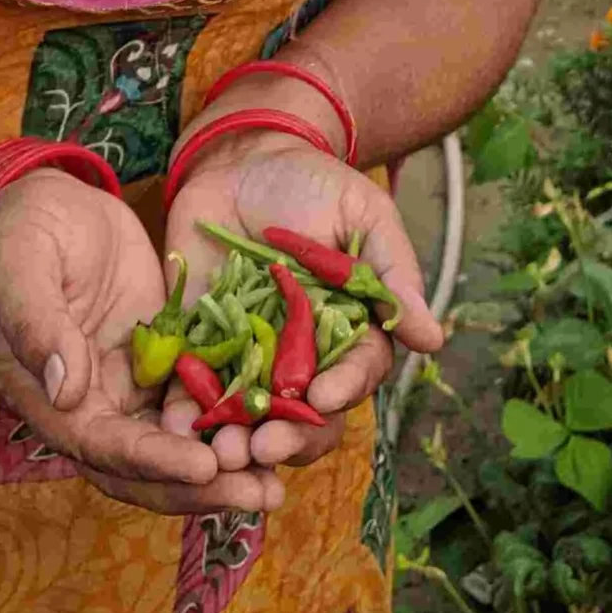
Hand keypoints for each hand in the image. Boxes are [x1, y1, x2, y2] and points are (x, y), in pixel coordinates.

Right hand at [0, 169, 282, 514]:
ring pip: (179, 443)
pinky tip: (283, 423)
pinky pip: (202, 398)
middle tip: (262, 493)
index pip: (103, 446)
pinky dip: (237, 417)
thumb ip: (36, 325)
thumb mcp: (18, 264)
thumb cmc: (17, 230)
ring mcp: (131, 385)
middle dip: (203, 486)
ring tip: (279, 480)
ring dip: (227, 466)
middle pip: (147, 467)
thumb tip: (66, 393)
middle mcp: (91, 406)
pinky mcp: (164, 359)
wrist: (48, 203)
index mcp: (48, 398)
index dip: (153, 462)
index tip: (203, 467)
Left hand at [162, 130, 446, 471]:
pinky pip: (194, 387)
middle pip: (304, 413)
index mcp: (350, 330)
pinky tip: (178, 428)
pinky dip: (186, 412)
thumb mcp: (365, 216)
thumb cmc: (315, 183)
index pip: (355, 373)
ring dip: (238, 440)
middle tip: (265, 446)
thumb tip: (433, 339)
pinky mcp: (200, 345)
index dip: (343, 389)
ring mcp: (250, 354)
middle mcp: (302, 354)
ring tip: (222, 454)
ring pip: (251, 414)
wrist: (243, 158)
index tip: (325, 396)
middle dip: (288, 434)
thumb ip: (394, 275)